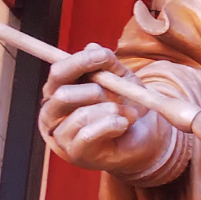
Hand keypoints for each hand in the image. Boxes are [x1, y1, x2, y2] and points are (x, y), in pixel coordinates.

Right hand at [37, 44, 178, 180]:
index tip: (104, 56)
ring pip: (79, 115)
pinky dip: (112, 124)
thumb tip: (91, 46)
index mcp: (61, 90)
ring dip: (111, 110)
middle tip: (116, 94)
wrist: (146, 134)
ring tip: (126, 113)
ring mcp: (62, 136)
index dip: (79, 61)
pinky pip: (88, 134)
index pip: (58, 72)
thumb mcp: (121, 78)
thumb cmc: (127, 103)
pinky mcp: (75, 153)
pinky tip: (122, 125)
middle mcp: (54, 113)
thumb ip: (106, 63)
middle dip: (97, 90)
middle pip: (61, 95)